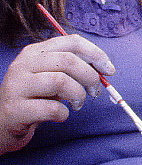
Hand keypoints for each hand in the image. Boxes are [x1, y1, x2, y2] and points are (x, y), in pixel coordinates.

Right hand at [0, 35, 114, 153]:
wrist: (1, 122)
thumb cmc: (33, 98)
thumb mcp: (50, 76)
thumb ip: (72, 68)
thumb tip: (103, 69)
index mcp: (35, 52)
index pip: (71, 42)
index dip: (96, 54)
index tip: (109, 70)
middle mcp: (24, 64)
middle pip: (68, 61)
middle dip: (90, 77)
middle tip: (95, 92)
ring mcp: (17, 86)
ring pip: (60, 81)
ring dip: (78, 95)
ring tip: (77, 104)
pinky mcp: (16, 109)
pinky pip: (51, 108)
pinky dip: (63, 114)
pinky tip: (60, 115)